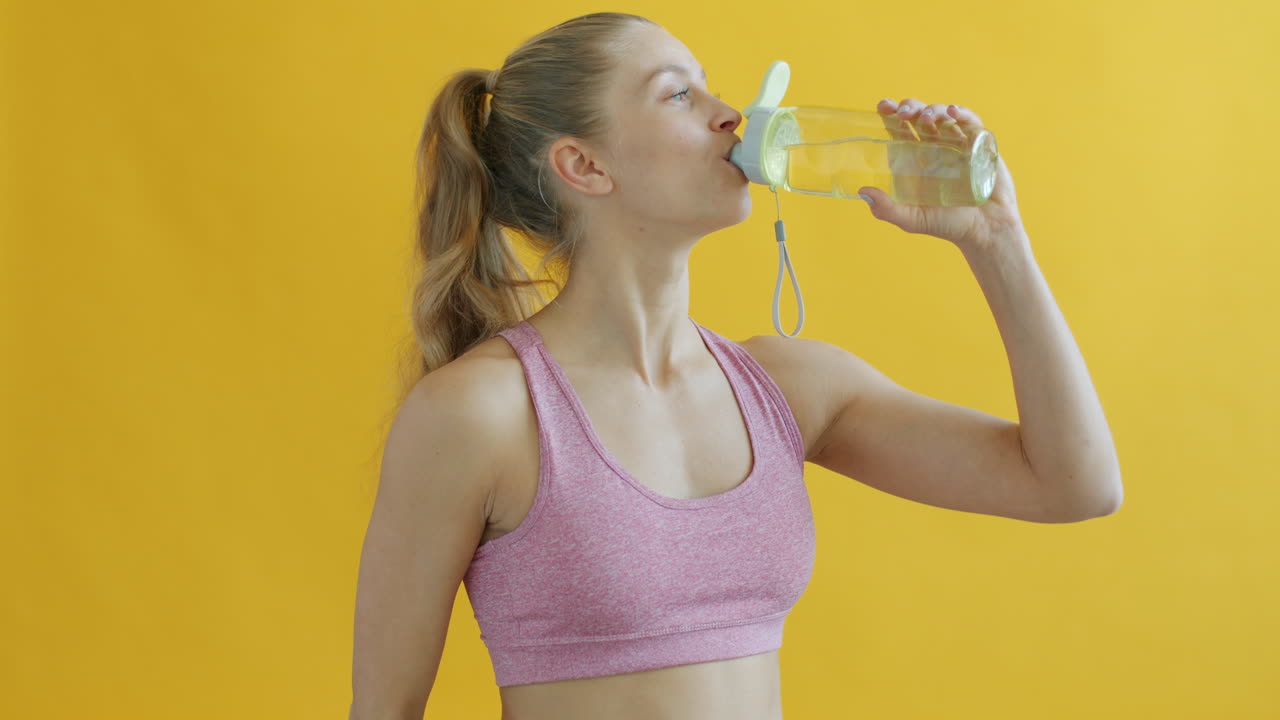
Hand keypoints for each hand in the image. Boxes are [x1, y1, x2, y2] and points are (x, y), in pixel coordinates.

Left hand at [859, 98, 1024, 251]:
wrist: (986, 230)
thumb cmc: (948, 226)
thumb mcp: (913, 220)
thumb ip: (887, 210)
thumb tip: (863, 191)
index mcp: (915, 161)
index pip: (899, 132)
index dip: (891, 116)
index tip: (883, 106)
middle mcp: (934, 149)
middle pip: (919, 118)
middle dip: (910, 108)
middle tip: (903, 112)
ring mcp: (957, 144)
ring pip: (943, 116)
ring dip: (933, 110)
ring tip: (926, 118)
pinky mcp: (979, 144)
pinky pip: (970, 122)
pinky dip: (962, 113)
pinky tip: (953, 112)